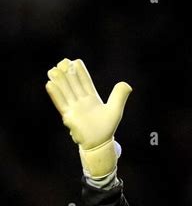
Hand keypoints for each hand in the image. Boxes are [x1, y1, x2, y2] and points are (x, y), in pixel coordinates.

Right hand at [46, 58, 131, 176]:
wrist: (99, 144)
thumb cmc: (107, 128)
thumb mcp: (115, 110)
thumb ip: (119, 96)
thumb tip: (128, 85)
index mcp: (91, 97)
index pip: (84, 81)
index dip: (80, 72)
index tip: (75, 62)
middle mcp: (80, 101)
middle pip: (72, 84)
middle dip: (67, 73)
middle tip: (63, 62)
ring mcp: (74, 108)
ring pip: (65, 91)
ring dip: (59, 81)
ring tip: (54, 70)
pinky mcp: (68, 116)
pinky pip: (60, 103)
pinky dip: (55, 94)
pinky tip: (50, 84)